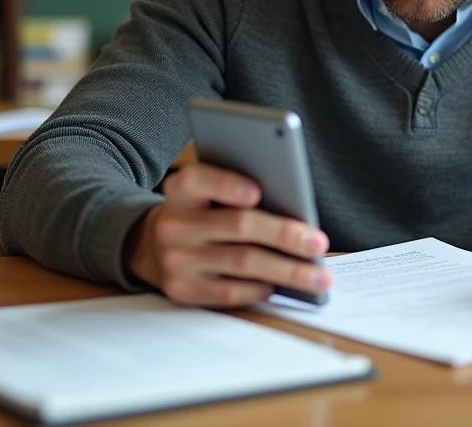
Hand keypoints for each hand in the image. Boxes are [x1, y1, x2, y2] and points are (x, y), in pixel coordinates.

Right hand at [125, 162, 331, 307]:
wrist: (152, 247)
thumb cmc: (201, 213)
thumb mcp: (208, 193)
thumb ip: (240, 191)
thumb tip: (293, 211)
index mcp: (181, 190)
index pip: (197, 180)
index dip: (226, 184)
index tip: (257, 191)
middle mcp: (175, 224)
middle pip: (236, 226)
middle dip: (284, 235)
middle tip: (318, 244)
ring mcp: (177, 261)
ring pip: (242, 263)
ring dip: (288, 271)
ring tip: (318, 276)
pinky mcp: (184, 291)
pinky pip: (231, 292)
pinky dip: (262, 288)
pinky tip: (283, 285)